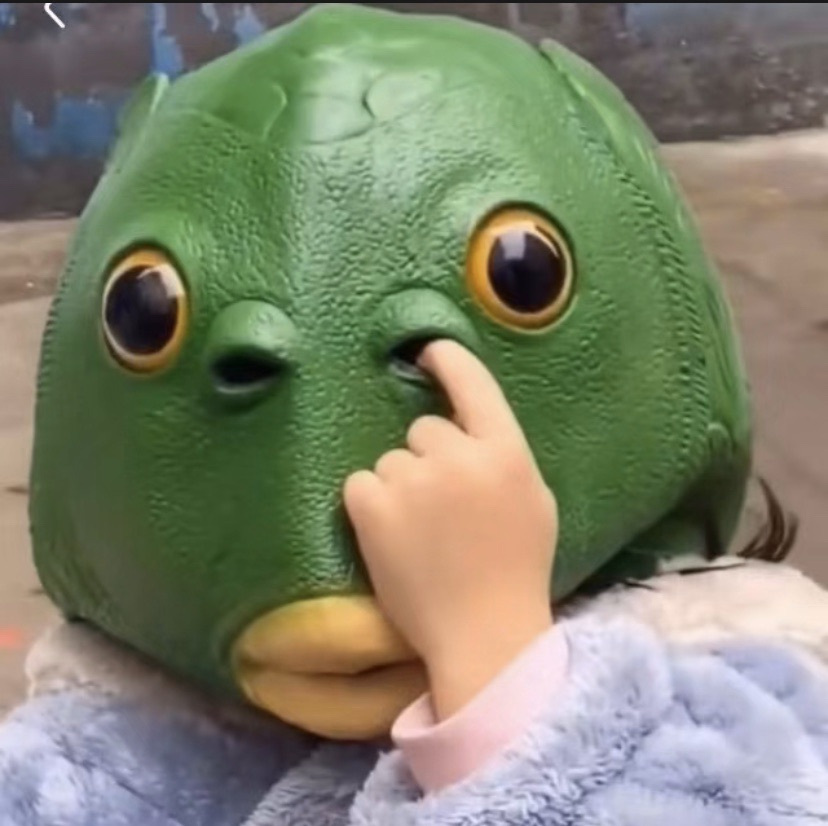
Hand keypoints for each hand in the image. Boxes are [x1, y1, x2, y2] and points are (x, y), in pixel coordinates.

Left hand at [343, 340, 556, 718]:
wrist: (483, 635)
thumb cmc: (516, 570)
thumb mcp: (533, 502)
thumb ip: (502, 457)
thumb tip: (466, 427)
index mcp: (506, 451)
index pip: (474, 385)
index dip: (450, 361)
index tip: (430, 351)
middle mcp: (459, 456)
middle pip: (424, 429)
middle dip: (429, 458)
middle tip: (442, 509)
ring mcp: (412, 480)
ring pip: (391, 460)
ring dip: (400, 486)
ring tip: (420, 535)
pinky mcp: (372, 505)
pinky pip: (361, 483)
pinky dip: (371, 507)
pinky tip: (393, 541)